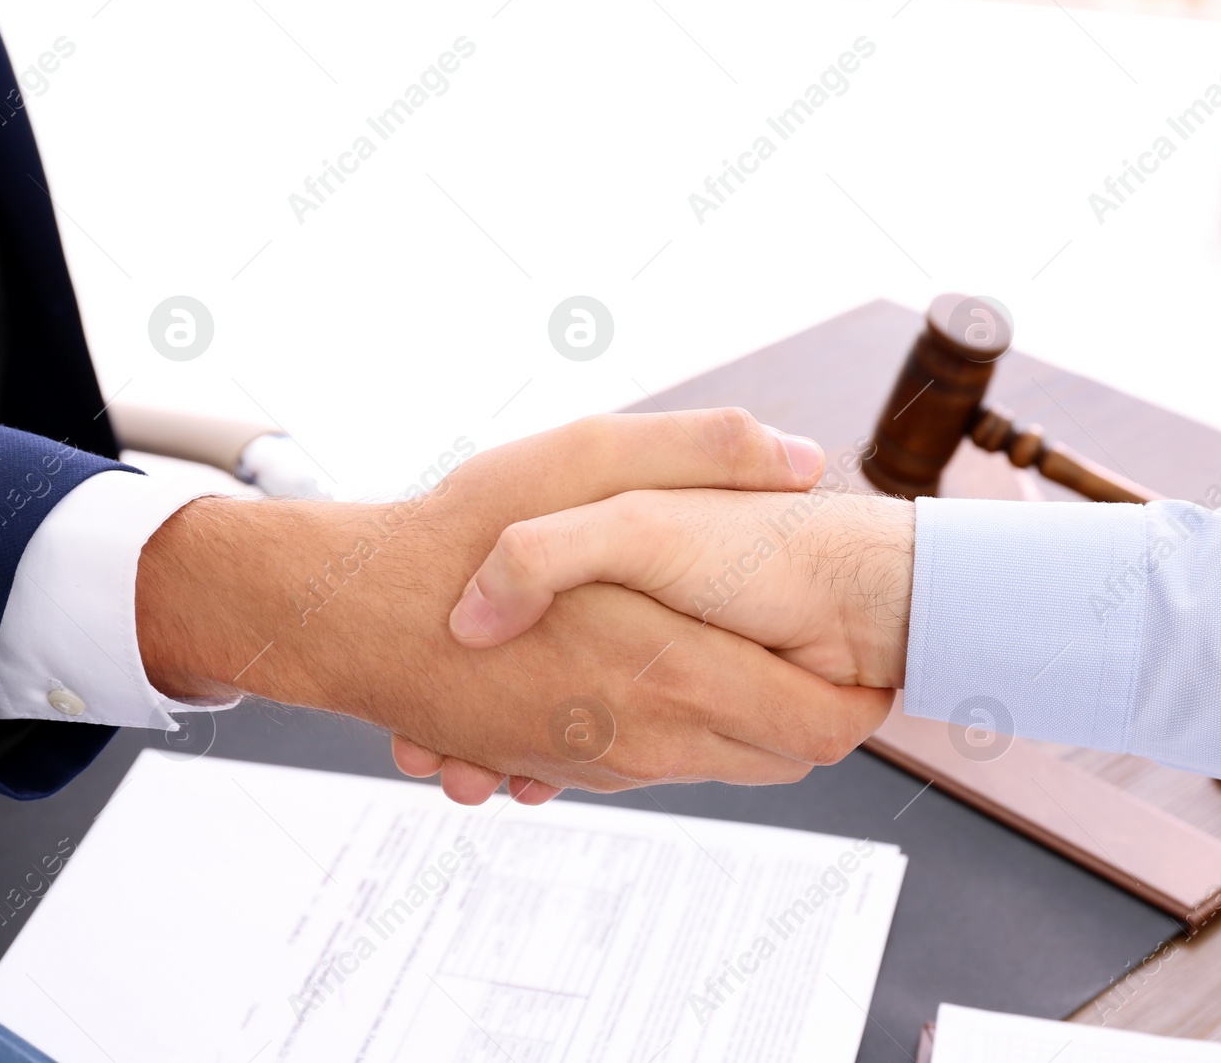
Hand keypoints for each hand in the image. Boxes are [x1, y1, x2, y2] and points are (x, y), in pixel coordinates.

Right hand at [136, 410, 892, 802]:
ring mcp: (606, 763)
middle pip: (786, 755)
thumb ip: (704, 452)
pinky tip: (655, 665)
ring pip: (725, 764)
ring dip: (748, 717)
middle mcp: (651, 739)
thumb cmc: (465, 533)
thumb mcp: (588, 459)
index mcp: (680, 672)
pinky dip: (681, 729)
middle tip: (816, 644)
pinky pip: (659, 768)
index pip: (826, 725)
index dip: (864, 694)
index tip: (869, 653)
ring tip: (741, 642)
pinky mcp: (568, 767)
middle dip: (815, 707)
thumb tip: (802, 457)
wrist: (351, 614)